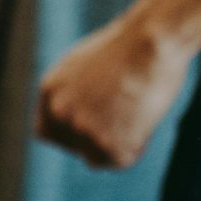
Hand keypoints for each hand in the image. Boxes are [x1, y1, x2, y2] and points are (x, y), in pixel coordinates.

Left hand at [35, 0, 200, 167]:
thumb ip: (74, 91)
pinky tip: (145, 117)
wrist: (151, 41)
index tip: (96, 129)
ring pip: (98, 157)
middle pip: (74, 147)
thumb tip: (82, 110)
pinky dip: (138, 145)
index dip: (73, 135)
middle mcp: (58, 113)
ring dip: (119, 142)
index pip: (50, 132)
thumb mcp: (87, 64)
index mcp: (50, 91)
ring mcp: (81, 130)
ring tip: (138, 111)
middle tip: (124, 120)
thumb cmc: (131, 46)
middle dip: (98, 140)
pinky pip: (123, 160)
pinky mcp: (107, 145)